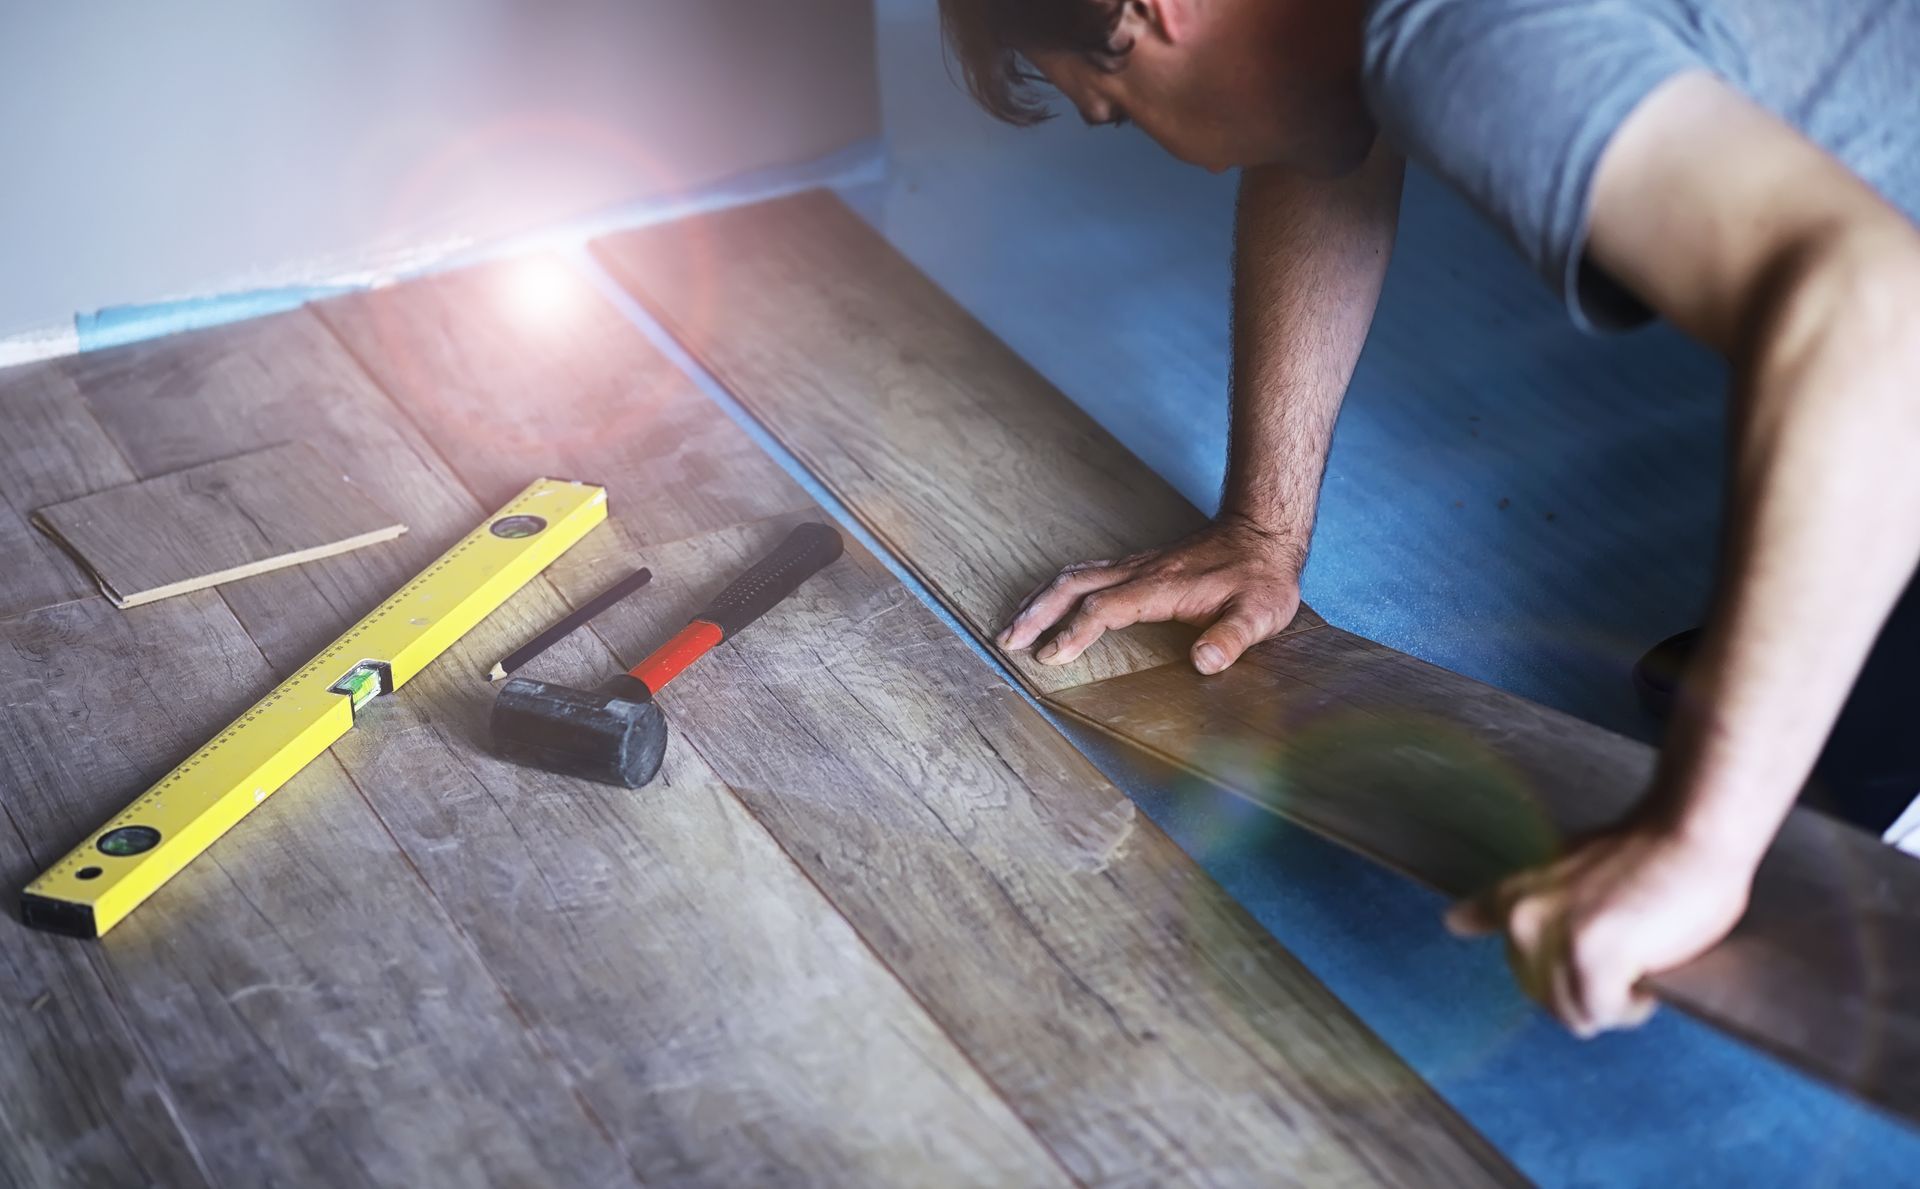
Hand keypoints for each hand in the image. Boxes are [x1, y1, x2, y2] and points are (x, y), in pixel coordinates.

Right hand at [996, 512, 1306, 671]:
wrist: (1262, 534)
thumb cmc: (1261, 578)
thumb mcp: (1259, 613)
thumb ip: (1233, 638)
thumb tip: (1205, 663)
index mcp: (1160, 587)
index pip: (1104, 609)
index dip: (1074, 632)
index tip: (1049, 656)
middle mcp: (1139, 573)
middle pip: (1072, 587)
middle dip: (1036, 614)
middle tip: (1007, 641)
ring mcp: (1136, 566)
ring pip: (1073, 577)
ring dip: (1040, 601)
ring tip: (1014, 627)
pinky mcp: (1138, 567)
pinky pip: (1086, 575)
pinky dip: (1058, 590)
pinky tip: (1050, 604)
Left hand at [1446, 823, 1754, 1036]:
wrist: (1690, 832)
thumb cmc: (1644, 853)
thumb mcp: (1563, 868)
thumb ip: (1521, 903)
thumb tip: (1452, 921)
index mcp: (1513, 897)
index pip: (1475, 928)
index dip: (1527, 956)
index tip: (1556, 943)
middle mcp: (1523, 920)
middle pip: (1544, 998)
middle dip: (1586, 991)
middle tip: (1623, 955)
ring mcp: (1556, 941)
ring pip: (1576, 1014)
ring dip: (1611, 1002)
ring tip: (1637, 960)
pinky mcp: (1593, 959)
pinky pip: (1606, 1014)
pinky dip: (1632, 1006)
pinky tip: (1648, 969)